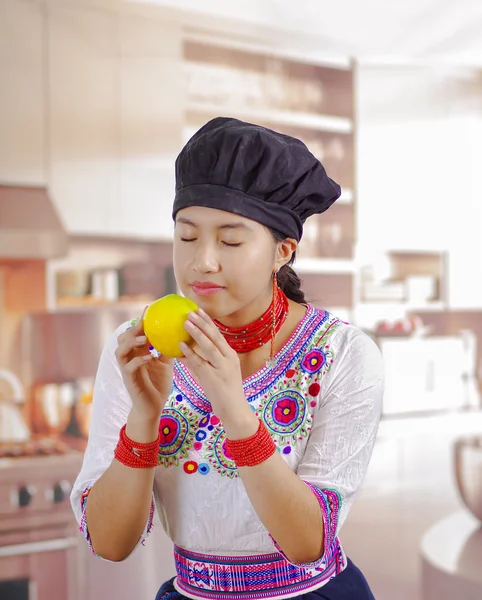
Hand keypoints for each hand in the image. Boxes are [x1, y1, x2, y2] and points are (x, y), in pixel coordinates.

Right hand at [115, 310, 172, 421]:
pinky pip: (129, 367)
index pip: (136, 333)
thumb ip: (168, 350)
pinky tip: (149, 357)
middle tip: (144, 322)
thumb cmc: (159, 385)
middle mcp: (130, 359)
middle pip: (123, 338)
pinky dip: (138, 360)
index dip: (140, 321)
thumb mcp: (166, 364)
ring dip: (131, 342)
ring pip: (120, 350)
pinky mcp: (129, 380)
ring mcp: (127, 369)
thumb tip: (181, 334)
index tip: (149, 309)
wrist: (153, 408)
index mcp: (138, 353)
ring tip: (143, 338)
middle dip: (132, 328)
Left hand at [180, 309, 257, 436]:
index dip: (208, 321)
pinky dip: (190, 353)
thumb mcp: (220, 371)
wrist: (234, 410)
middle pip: (215, 337)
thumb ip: (208, 359)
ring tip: (186, 322)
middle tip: (190, 311)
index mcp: (230, 355)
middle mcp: (228, 359)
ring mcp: (222, 368)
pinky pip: (200, 363)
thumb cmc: (225, 391)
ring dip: (197, 333)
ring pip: (209, 347)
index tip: (199, 310)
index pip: (218, 335)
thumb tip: (189, 347)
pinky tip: (181, 345)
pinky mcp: (213, 378)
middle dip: (202, 323)